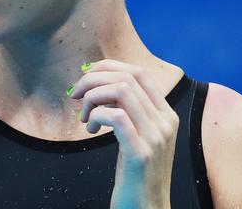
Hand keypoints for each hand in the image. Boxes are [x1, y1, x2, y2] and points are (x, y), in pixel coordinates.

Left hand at [67, 59, 178, 208]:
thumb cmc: (135, 174)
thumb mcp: (137, 136)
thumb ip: (128, 110)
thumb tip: (102, 83)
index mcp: (166, 114)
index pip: (140, 72)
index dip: (109, 67)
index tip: (86, 75)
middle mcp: (165, 122)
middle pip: (128, 76)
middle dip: (94, 78)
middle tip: (75, 94)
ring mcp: (156, 137)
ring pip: (121, 90)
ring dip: (92, 96)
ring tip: (83, 116)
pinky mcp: (141, 153)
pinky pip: (115, 117)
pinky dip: (96, 116)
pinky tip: (90, 129)